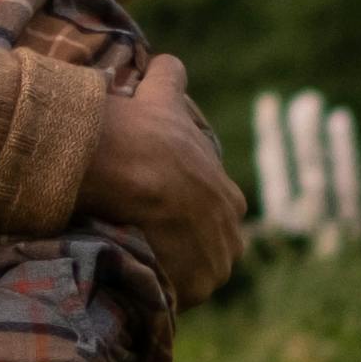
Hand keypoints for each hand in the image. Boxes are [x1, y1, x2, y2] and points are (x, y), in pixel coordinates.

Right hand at [89, 53, 243, 306]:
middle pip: (209, 253)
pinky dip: (156, 294)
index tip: (157, 211)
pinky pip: (173, 300)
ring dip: (170, 275)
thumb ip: (170, 78)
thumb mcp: (161, 97)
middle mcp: (232, 237)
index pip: (214, 215)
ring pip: (193, 279)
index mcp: (229, 198)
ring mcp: (215, 267)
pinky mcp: (193, 290)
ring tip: (134, 264)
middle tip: (143, 241)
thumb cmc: (146, 133)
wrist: (128, 165)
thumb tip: (167, 61)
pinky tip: (130, 278)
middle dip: (183, 251)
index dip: (184, 214)